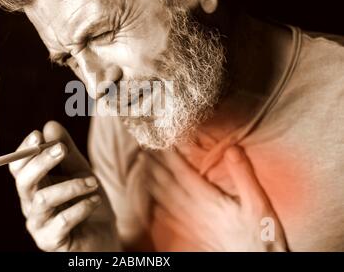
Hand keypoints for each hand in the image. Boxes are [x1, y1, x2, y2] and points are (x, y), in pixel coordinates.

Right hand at [9, 121, 120, 251]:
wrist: (104, 235)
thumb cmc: (88, 201)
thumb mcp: (81, 171)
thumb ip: (67, 151)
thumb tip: (49, 125)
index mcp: (35, 186)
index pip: (18, 167)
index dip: (24, 150)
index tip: (37, 134)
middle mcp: (31, 204)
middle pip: (23, 181)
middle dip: (41, 162)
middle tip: (62, 149)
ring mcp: (39, 225)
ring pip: (43, 199)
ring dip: (71, 186)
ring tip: (93, 182)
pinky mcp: (51, 242)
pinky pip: (62, 221)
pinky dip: (81, 207)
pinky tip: (95, 201)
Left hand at [143, 145, 287, 250]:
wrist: (256, 264)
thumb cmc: (260, 236)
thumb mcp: (259, 204)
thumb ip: (244, 175)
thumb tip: (232, 149)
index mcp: (210, 201)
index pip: (183, 174)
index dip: (170, 157)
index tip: (160, 143)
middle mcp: (196, 212)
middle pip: (169, 186)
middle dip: (156, 167)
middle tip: (145, 152)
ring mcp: (193, 225)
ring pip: (166, 201)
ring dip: (154, 184)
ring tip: (144, 171)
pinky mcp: (194, 236)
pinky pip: (170, 220)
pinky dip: (160, 209)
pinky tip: (154, 206)